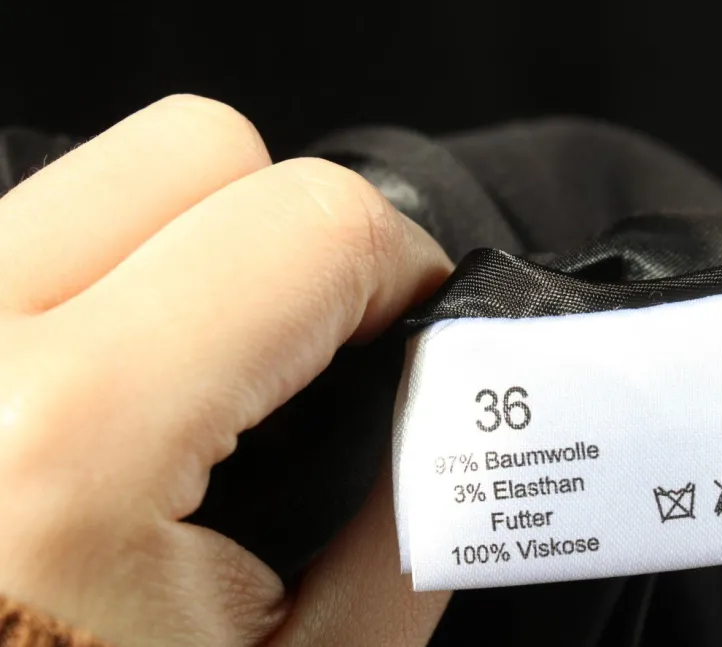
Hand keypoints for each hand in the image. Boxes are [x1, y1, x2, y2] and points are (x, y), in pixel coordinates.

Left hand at [0, 95, 452, 645]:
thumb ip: (406, 529)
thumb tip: (456, 422)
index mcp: (67, 445)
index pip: (307, 225)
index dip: (405, 265)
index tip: (420, 325)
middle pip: (195, 149)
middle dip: (299, 228)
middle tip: (325, 342)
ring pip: (103, 180)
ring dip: (202, 248)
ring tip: (224, 373)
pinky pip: (37, 245)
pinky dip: (118, 282)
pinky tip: (138, 390)